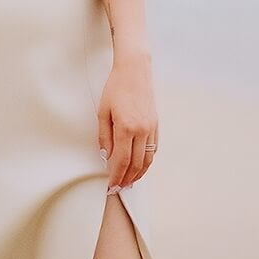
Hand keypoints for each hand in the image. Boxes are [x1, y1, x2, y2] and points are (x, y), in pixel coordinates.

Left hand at [98, 56, 158, 192]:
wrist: (134, 70)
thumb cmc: (115, 88)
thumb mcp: (103, 111)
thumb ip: (104, 136)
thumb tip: (106, 156)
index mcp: (126, 128)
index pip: (122, 161)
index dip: (116, 176)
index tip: (111, 186)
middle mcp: (142, 130)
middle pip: (136, 164)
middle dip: (127, 179)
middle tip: (119, 188)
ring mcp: (151, 128)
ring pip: (147, 159)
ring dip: (139, 173)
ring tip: (130, 182)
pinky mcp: (156, 124)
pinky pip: (153, 149)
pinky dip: (147, 161)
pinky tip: (140, 166)